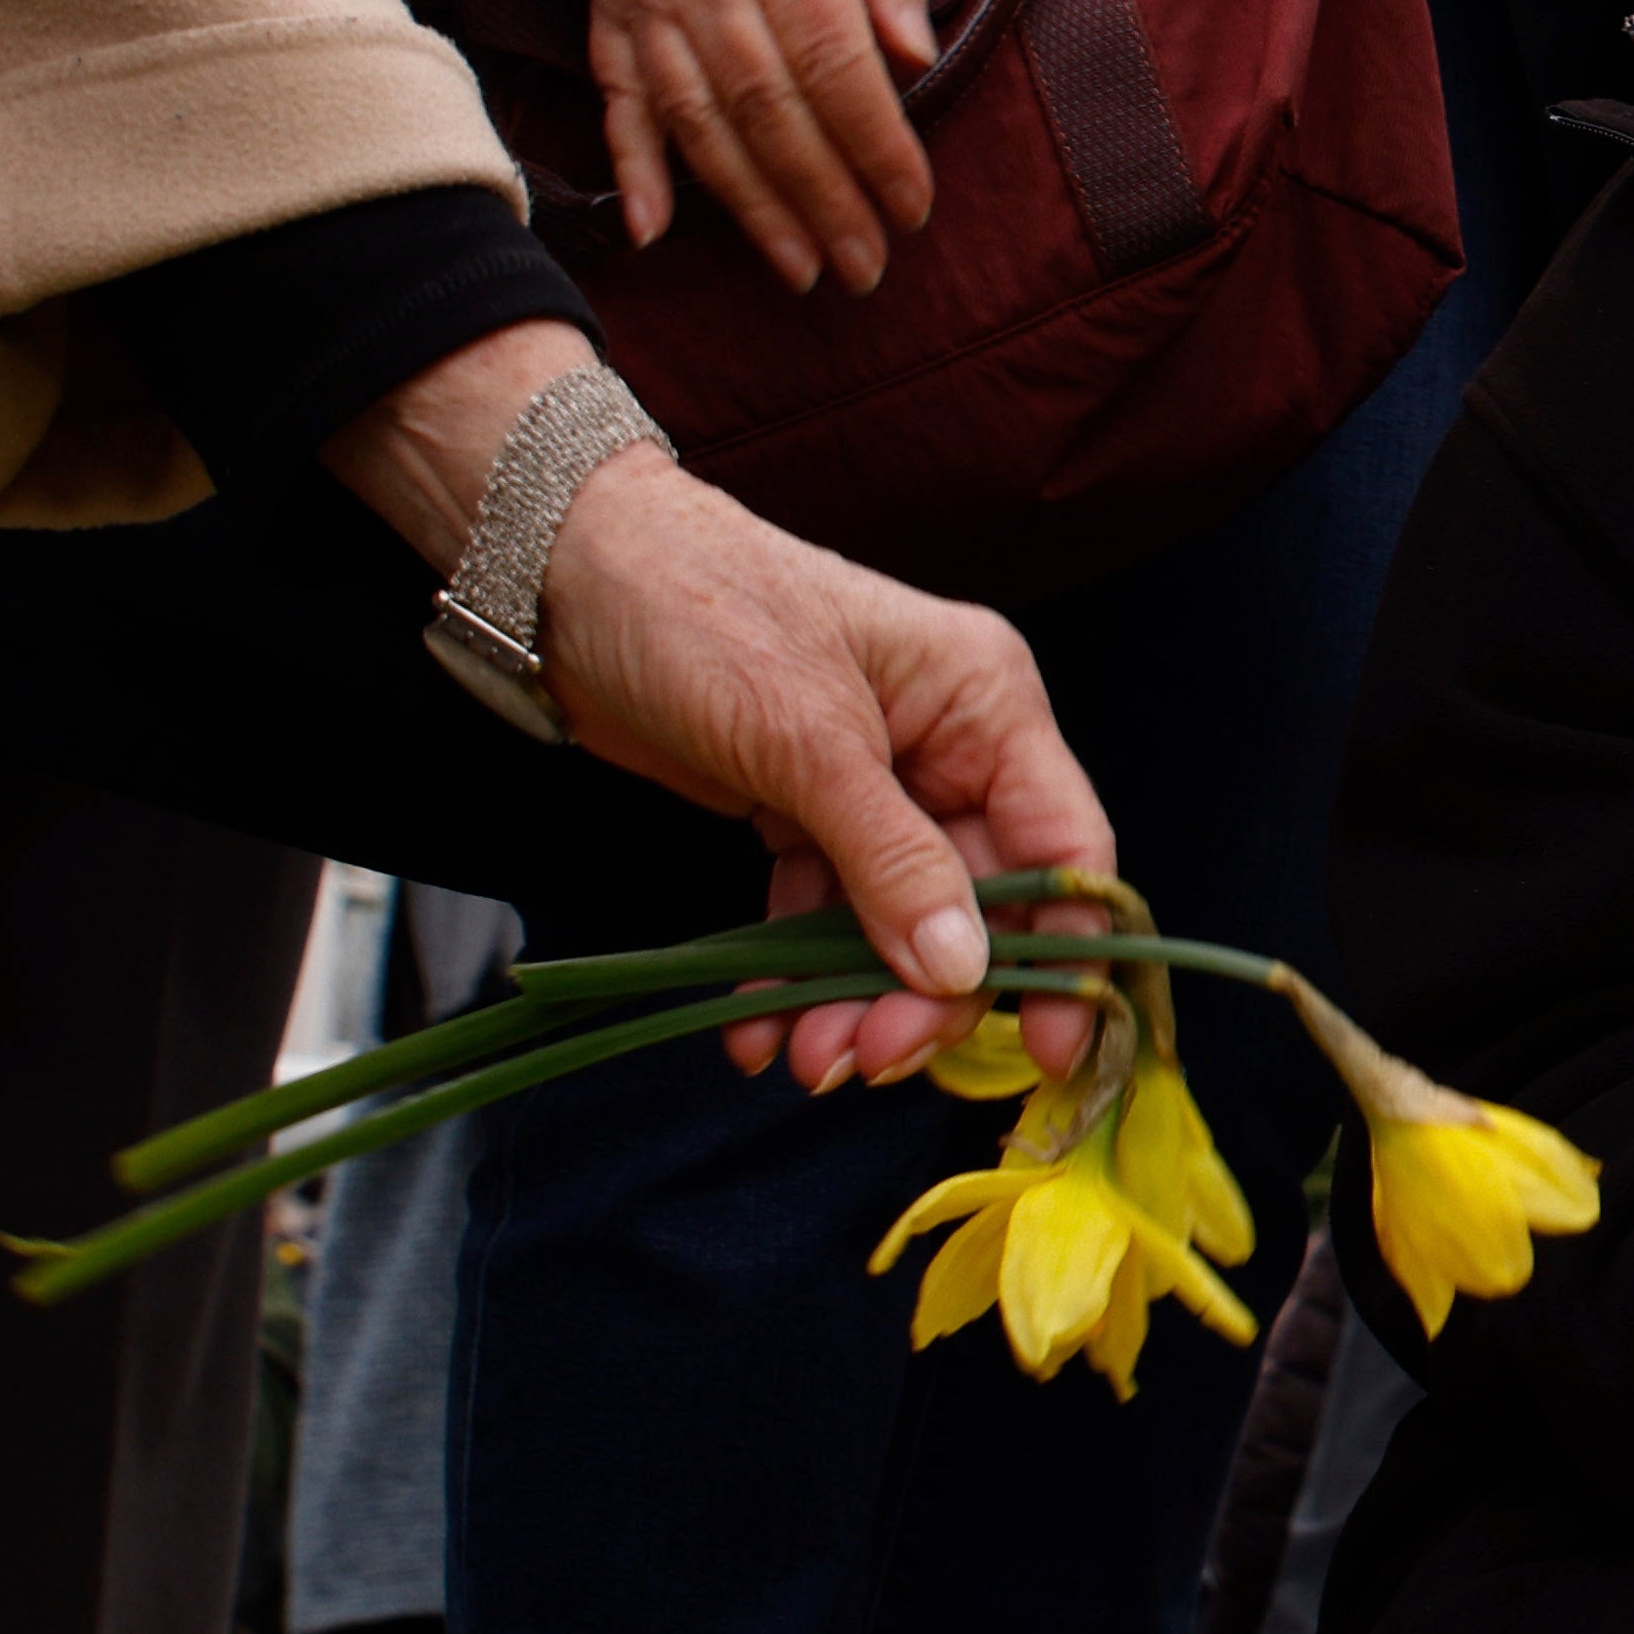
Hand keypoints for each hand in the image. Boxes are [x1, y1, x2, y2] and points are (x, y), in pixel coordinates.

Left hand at [327, 324, 1108, 1090]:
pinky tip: (757, 1025)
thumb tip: (965, 969)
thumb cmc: (701, 615)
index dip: (1068, 950)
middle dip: (927, 991)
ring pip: (896, 922)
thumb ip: (892, 862)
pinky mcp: (801, 811)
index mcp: (984, 703)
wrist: (564, 575)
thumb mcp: (806, 743)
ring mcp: (873, 783)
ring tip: (802, 1056)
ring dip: (856, 998)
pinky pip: (822, 912)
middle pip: (977, 903)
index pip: (1062, 845)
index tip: (1055, 1048)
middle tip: (872, 1058)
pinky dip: (794, 973)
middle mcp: (946, 746)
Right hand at [576, 0, 931, 295]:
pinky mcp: (605, 0)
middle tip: (865, 269)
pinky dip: (633, 166)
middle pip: (769, 109)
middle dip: (822, 199)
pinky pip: (614, 94)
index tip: (912, 207)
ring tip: (798, 270)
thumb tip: (916, 57)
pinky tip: (656, 231)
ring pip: (697, 119)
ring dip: (748, 207)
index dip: (875, 146)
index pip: (835, 63)